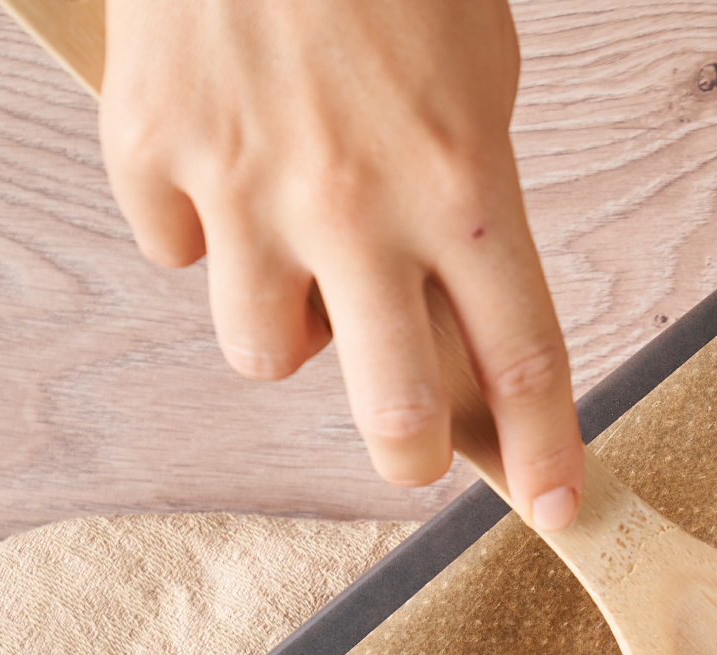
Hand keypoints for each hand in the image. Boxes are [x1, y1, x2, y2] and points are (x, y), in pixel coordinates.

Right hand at [98, 0, 583, 528]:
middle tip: (412, 453)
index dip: (548, 454)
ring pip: (263, 352)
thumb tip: (458, 325)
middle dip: (408, 455)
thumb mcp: (478, 85)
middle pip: (393, 407)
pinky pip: (174, 252)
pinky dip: (198, 229)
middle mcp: (359, 208)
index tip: (563, 508)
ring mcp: (247, 189)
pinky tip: (220, 165)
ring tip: (297, 255)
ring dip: (287, 325)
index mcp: (467, 186)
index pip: (528, 361)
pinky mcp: (153, 155)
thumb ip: (471, 210)